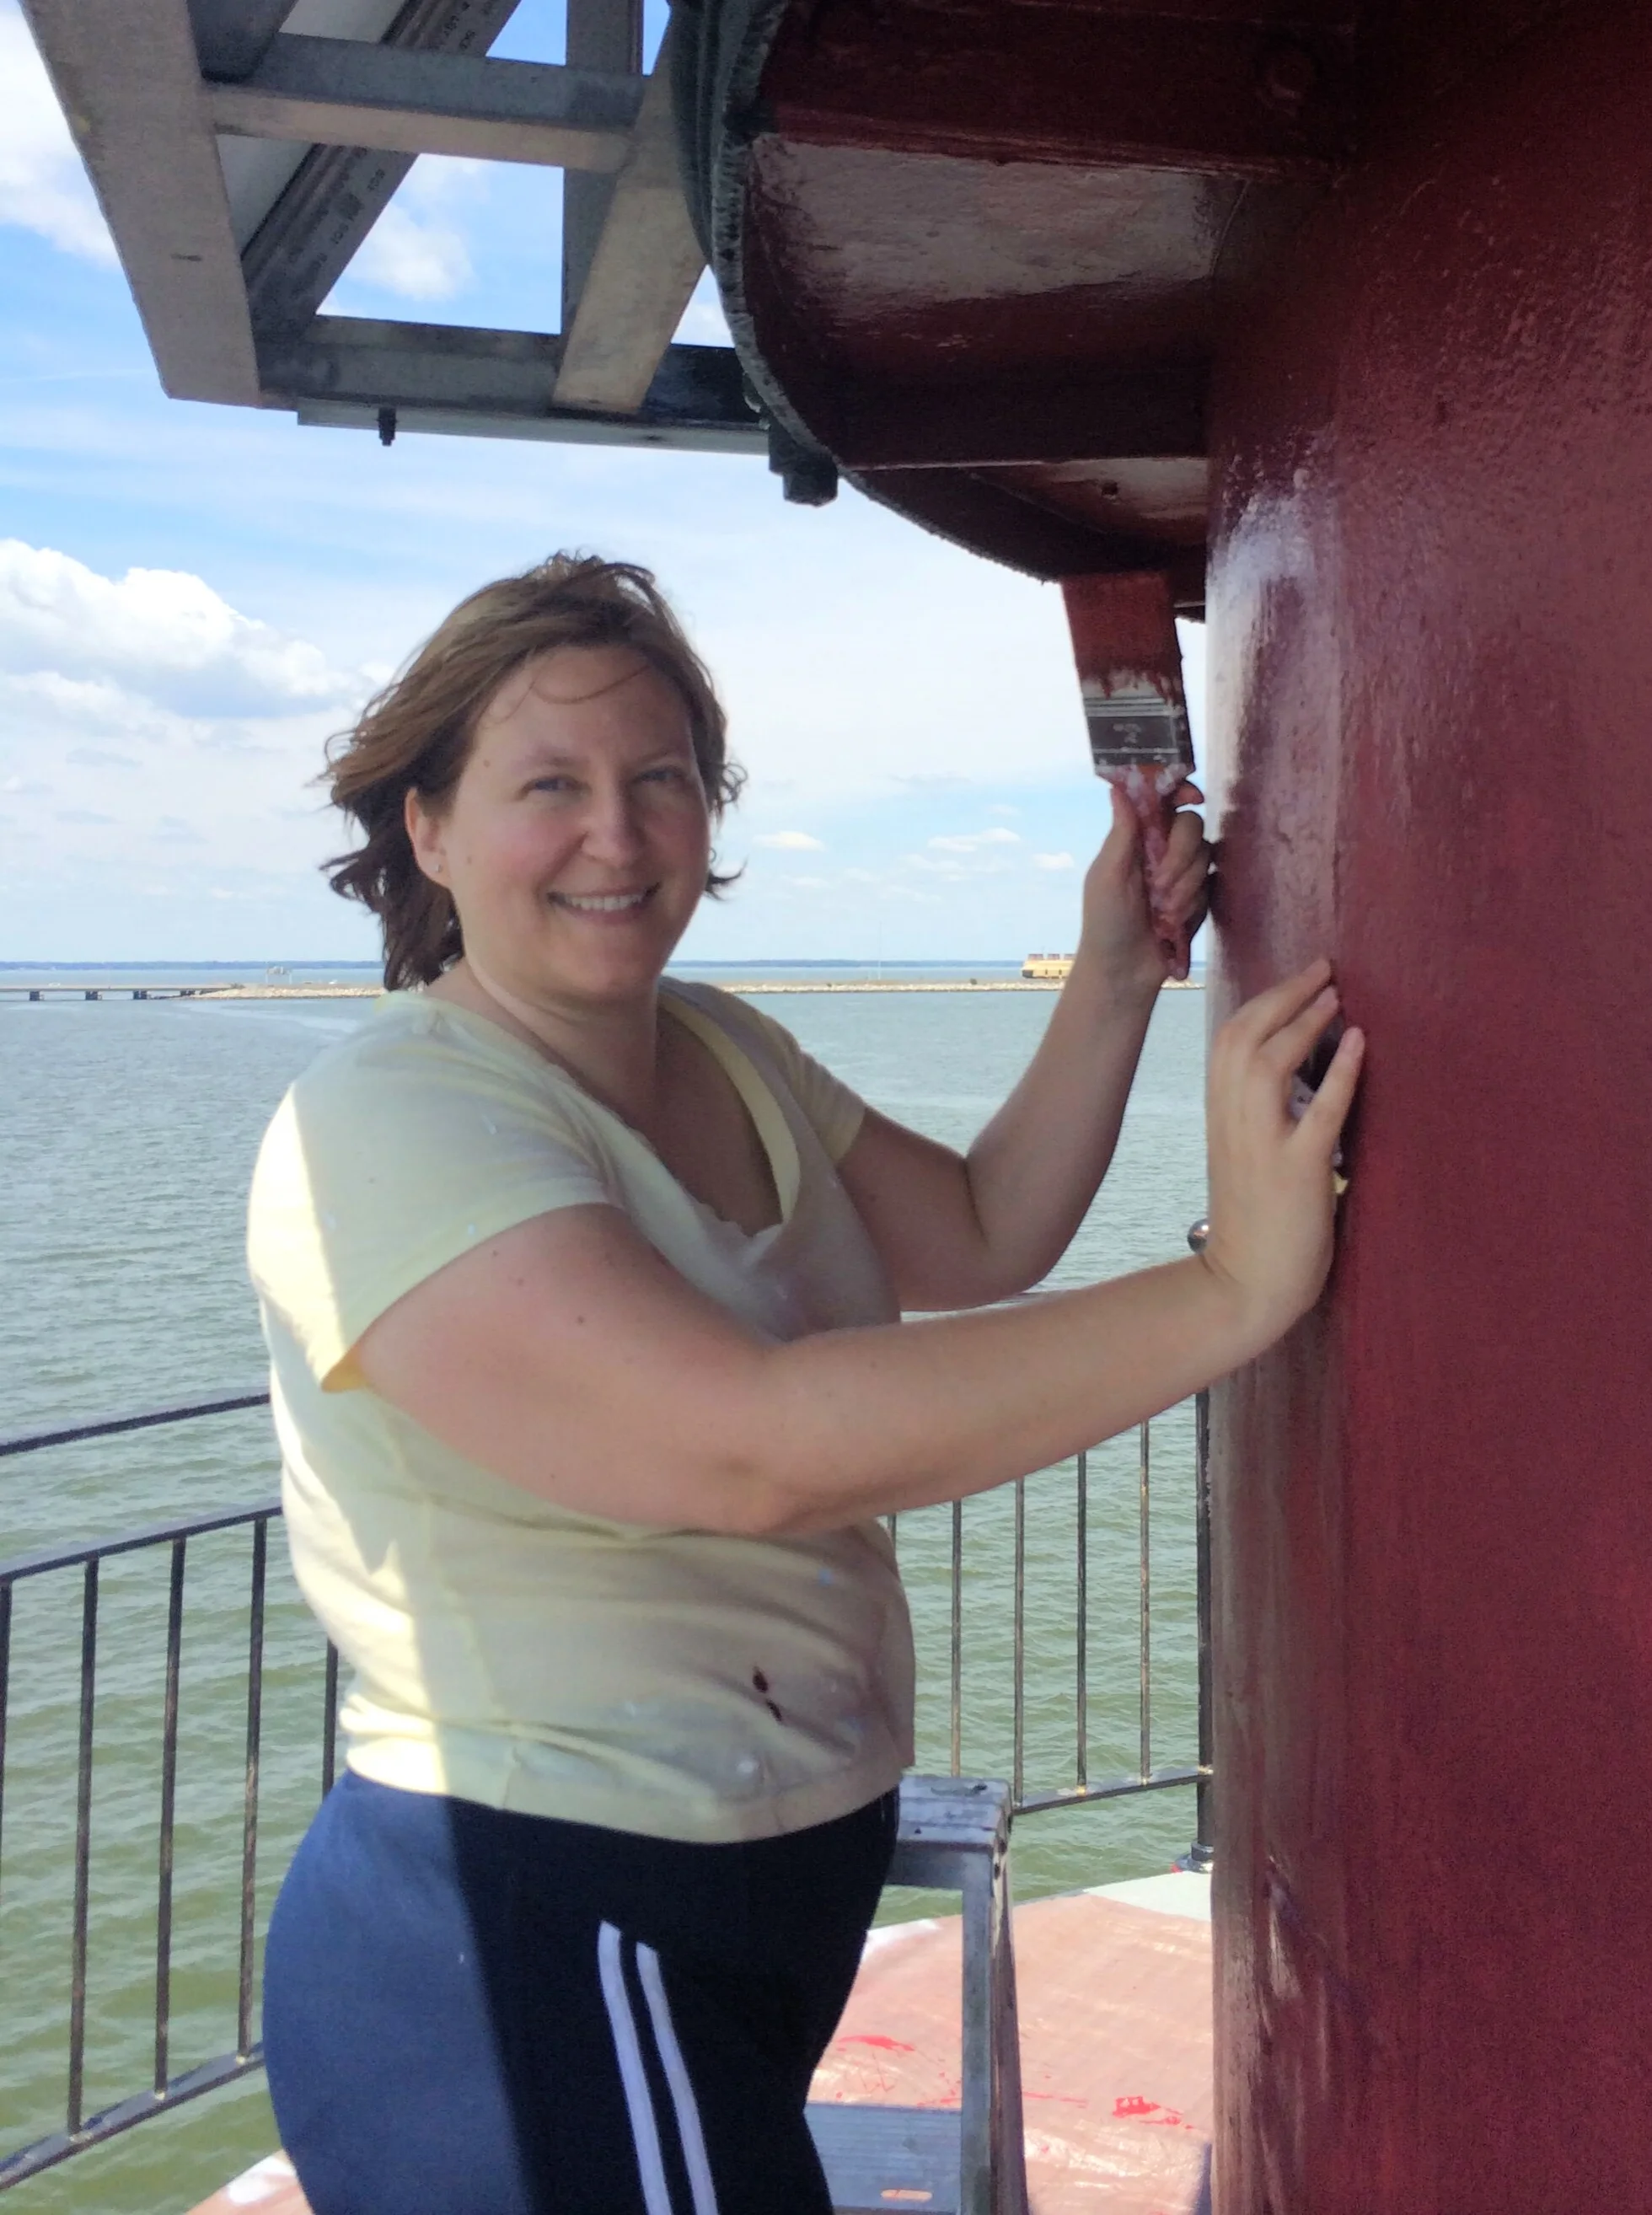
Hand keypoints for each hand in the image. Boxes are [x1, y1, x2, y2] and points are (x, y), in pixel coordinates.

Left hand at [1079, 781, 1211, 991]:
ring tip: (1163, 912)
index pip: (1163, 801)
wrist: (1124, 971)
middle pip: (1191, 825)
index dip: (1180, 790)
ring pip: (1206, 856)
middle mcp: (1161, 849)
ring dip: (1185, 886)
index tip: (1193, 796)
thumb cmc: (1105, 922)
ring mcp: (1182, 873)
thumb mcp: (1108, 875)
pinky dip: (1193, 903)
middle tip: (1159, 884)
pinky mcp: (1199, 897)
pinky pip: (1212, 885)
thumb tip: (1118, 787)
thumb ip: (1122, 832)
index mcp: (1135, 838)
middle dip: (1181, 854)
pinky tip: (1174, 922)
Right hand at [1200, 960, 1363, 1351]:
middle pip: (1244, 1037)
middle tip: (1323, 969)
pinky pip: (1321, 1110)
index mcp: (1220, 1119)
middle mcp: (1233, 1123)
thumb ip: (1261, 1119)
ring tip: (1337, 995)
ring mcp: (1262, 1146)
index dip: (1263, 1003)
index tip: (1299, 981)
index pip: (1228, 1042)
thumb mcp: (1245, 1159)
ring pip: (1269, 1062)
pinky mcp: (1296, 1173)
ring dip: (1305, 1021)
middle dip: (1284, 995)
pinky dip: (1341, 1070)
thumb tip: (1301, 1081)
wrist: (1243, 1287)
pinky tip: (1358, 1041)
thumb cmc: (1254, 1227)